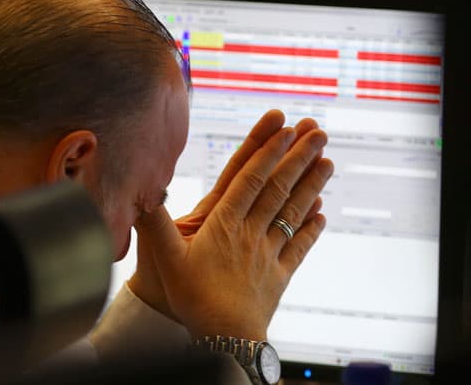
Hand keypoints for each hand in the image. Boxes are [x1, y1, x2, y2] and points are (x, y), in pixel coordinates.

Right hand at [132, 110, 332, 339]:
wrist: (224, 339)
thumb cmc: (192, 298)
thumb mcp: (165, 258)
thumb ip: (155, 223)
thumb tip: (142, 192)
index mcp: (224, 224)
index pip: (250, 180)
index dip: (267, 153)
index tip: (284, 129)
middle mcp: (251, 233)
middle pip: (277, 189)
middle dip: (298, 158)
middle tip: (317, 132)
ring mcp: (268, 253)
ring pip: (292, 212)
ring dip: (311, 185)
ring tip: (327, 162)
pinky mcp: (278, 276)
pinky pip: (298, 248)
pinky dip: (310, 229)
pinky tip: (321, 214)